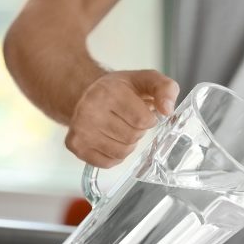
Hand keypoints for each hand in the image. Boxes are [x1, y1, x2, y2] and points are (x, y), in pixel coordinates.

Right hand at [65, 70, 179, 167]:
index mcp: (108, 91)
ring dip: (127, 144)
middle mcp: (89, 110)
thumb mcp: (146, 80)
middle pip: (132, 137)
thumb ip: (165, 88)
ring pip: (122, 152)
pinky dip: (115, 155)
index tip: (141, 111)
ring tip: (119, 128)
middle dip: (137, 131)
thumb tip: (167, 110)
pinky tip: (109, 139)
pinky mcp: (76, 145)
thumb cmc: (119, 90)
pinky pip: (108, 163)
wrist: (86, 93)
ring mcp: (80, 129)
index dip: (148, 119)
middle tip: (127, 119)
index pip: (143, 120)